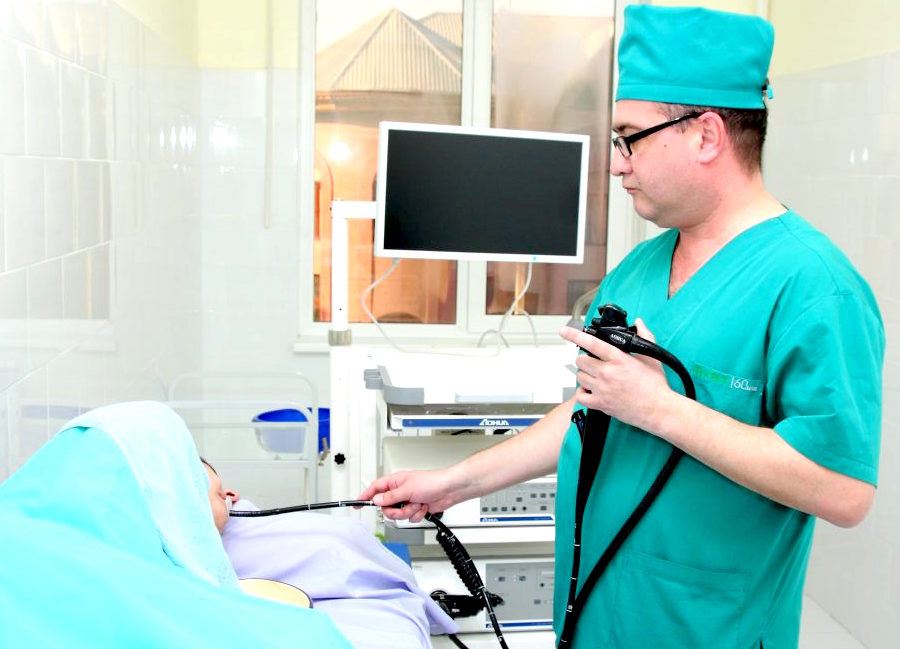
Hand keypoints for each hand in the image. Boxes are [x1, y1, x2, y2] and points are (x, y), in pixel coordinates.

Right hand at [357, 468, 460, 523]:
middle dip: (396, 510)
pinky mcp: (416, 509)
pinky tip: (423, 507)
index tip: (356, 504)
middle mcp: (400, 491)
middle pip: (386, 507)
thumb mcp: (407, 489)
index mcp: (395, 482)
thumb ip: (390, 496)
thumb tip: (377, 500)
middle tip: (403, 506)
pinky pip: (409, 518)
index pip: (375, 488)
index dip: (365, 496)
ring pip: (398, 514)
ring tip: (417, 504)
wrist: (449, 490)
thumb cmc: (431, 482)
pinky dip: (417, 514)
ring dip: (409, 512)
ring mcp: (408, 501)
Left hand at [558, 318, 673, 432]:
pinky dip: (583, 392)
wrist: (659, 409)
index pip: (591, 343)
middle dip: (585, 359)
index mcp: (618, 359)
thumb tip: (639, 323)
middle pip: (581, 360)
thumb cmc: (656, 385)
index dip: (575, 335)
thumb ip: (644, 336)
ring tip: (596, 376)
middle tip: (594, 362)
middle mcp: (607, 373)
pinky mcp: (601, 404)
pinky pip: (580, 396)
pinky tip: (591, 390)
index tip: (564, 331)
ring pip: (580, 377)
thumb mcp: (651, 356)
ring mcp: (602, 389)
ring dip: (585, 374)